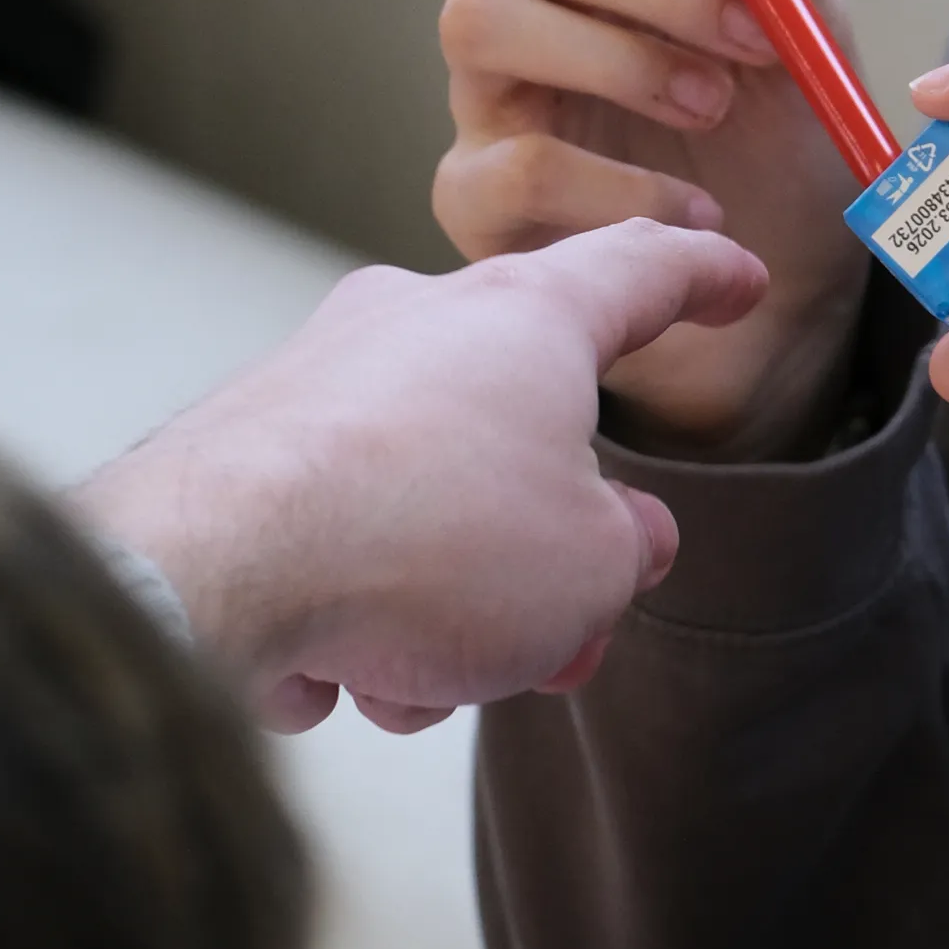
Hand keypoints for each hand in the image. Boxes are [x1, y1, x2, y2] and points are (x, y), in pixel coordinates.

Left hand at [74, 219, 766, 729]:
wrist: (211, 576)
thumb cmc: (425, 543)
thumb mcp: (591, 569)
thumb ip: (627, 547)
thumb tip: (619, 536)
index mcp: (524, 317)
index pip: (641, 270)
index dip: (703, 278)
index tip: (737, 277)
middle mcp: (414, 324)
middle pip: (521, 432)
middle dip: (545, 550)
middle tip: (560, 635)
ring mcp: (318, 382)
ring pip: (426, 506)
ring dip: (444, 606)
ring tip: (424, 677)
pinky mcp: (240, 454)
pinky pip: (336, 539)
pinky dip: (351, 611)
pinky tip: (333, 670)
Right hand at [434, 0, 869, 456]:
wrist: (788, 300)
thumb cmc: (785, 146)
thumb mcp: (811, 32)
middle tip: (754, 41)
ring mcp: (492, 95)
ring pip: (485, 20)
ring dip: (618, 59)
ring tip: (714, 112)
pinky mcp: (476, 195)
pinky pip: (510, 162)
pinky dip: (614, 183)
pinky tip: (692, 214)